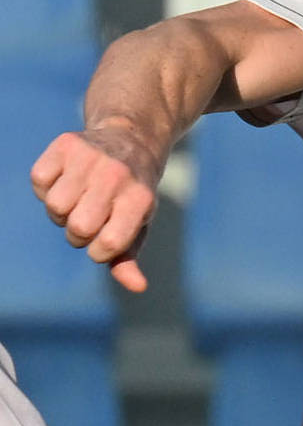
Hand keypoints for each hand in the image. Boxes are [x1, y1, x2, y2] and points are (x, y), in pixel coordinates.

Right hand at [30, 124, 160, 292]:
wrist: (131, 139)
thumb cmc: (132, 192)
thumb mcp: (139, 222)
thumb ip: (129, 256)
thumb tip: (138, 286)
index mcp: (140, 199)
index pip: (109, 244)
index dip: (100, 251)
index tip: (107, 241)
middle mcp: (117, 176)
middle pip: (78, 228)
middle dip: (79, 233)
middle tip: (92, 218)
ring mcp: (91, 157)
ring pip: (54, 206)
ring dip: (61, 211)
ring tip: (79, 199)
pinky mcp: (66, 144)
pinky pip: (38, 180)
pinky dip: (46, 186)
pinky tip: (66, 180)